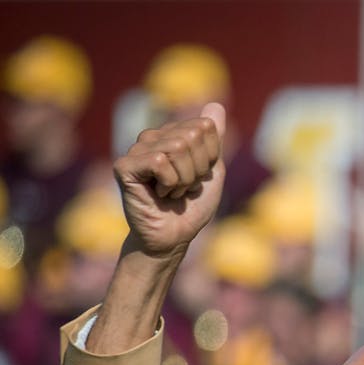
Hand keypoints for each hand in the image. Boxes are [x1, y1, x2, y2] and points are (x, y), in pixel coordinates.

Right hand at [113, 103, 225, 257]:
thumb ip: (214, 138)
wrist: (173, 237)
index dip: (211, 157)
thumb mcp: (212, 170)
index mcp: (172, 135)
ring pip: (177, 147)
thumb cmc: (191, 206)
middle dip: (198, 169)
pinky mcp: (124, 166)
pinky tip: (160, 194)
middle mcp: (151, 137)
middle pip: (192, 135)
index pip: (206, 126)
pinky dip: (170, 183)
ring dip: (185, 179)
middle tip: (185, 187)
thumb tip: (216, 104)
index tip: (199, 176)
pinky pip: (160, 162)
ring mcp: (136, 150)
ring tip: (172, 192)